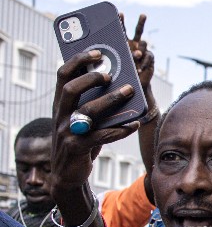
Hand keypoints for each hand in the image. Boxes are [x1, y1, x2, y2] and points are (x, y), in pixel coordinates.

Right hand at [51, 51, 138, 192]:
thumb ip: (95, 104)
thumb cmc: (81, 140)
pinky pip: (99, 136)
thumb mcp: (84, 120)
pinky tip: (134, 124)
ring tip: (130, 91)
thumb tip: (123, 83)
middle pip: (71, 89)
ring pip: (87, 111)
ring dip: (111, 100)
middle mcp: (61, 115)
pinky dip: (119, 130)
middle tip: (112, 74)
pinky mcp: (76, 148)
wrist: (67, 174)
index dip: (78, 61)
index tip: (98, 52)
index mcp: (61, 103)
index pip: (63, 75)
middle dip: (91, 79)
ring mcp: (66, 132)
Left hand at [120, 13, 153, 91]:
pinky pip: (148, 56)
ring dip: (140, 48)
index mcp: (123, 44)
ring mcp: (143, 51)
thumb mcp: (115, 65)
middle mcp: (134, 45)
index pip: (122, 30)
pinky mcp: (150, 58)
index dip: (121, 21)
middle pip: (138, 31)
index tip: (120, 13)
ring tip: (136, 56)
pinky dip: (144, 62)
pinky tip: (140, 68)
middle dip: (141, 22)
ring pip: (144, 43)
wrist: (134, 84)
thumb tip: (132, 53)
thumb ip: (119, 57)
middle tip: (143, 15)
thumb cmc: (121, 75)